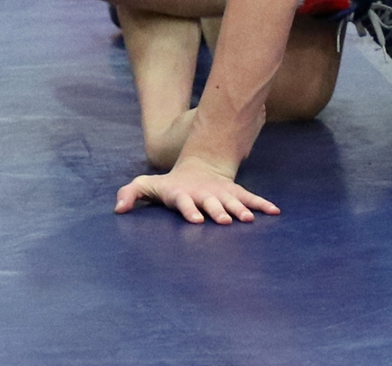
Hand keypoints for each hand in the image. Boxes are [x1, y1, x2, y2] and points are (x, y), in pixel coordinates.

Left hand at [114, 154, 279, 224]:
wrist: (198, 169)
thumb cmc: (169, 185)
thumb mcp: (148, 185)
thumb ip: (131, 193)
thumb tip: (117, 209)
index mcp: (183, 194)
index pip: (185, 202)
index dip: (190, 210)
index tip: (196, 219)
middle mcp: (204, 194)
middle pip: (212, 203)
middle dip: (218, 211)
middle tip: (225, 221)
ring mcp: (221, 194)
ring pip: (232, 202)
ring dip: (241, 210)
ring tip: (248, 219)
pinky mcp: (234, 194)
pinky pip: (250, 199)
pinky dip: (262, 204)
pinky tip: (274, 212)